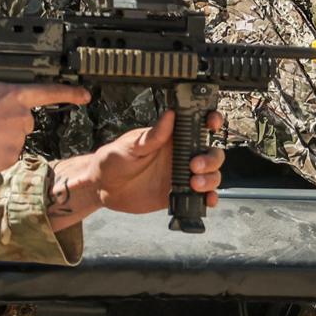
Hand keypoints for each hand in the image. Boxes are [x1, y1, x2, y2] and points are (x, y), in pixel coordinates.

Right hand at [0, 81, 88, 176]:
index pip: (49, 91)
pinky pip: (6, 156)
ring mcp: (17, 138)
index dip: (70, 93)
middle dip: (8, 123)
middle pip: (24, 121)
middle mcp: (20, 115)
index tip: (85, 95)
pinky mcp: (11, 157)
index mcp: (12, 94)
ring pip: (14, 139)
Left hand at [49, 110, 227, 225]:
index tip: (212, 123)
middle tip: (194, 165)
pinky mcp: (179, 192)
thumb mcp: (130, 146)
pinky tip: (206, 200)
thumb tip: (169, 116)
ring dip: (211, 178)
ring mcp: (182, 174)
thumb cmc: (113, 160)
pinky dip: (209, 197)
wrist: (103, 187)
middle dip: (211, 158)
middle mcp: (181, 155)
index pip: (197, 125)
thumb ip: (152, 136)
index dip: (211, 120)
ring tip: (194, 183)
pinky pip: (202, 195)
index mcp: (171, 137)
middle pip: (211, 152)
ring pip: (211, 174)